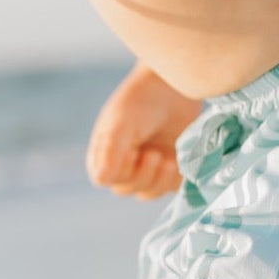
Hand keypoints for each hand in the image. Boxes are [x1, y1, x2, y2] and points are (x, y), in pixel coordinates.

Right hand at [86, 65, 201, 198]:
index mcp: (104, 152)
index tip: (134, 152)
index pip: (106, 179)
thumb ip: (110, 151)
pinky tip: (177, 160)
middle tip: (154, 153)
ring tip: (167, 159)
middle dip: (143, 174)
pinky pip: (170, 188)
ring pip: (148, 192)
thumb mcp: (122, 123)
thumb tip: (100, 179)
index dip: (121, 171)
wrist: (174, 87)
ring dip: (159, 180)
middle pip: (127, 189)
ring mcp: (148, 168)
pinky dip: (174, 179)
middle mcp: (122, 164)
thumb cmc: (142, 100)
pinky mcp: (170, 170)